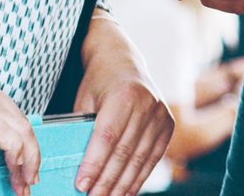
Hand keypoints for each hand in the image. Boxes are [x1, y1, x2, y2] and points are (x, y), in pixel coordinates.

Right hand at [0, 75, 41, 195]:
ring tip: (23, 183)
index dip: (21, 142)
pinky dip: (18, 156)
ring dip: (28, 161)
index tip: (21, 165)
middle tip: (28, 180)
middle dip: (30, 155)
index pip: (13, 117)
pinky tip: (14, 169)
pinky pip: (13, 139)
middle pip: (23, 125)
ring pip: (24, 132)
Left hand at [73, 44, 174, 195]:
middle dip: (107, 180)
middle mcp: (146, 103)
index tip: (81, 185)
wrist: (122, 60)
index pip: (107, 136)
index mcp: (123, 94)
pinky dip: (140, 177)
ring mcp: (160, 114)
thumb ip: (83, 130)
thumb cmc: (97, 83)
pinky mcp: (168, 124)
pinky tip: (127, 191)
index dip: (94, 164)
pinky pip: (154, 157)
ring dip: (123, 184)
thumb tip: (75, 168)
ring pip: (140, 158)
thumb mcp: (84, 101)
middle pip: (125, 151)